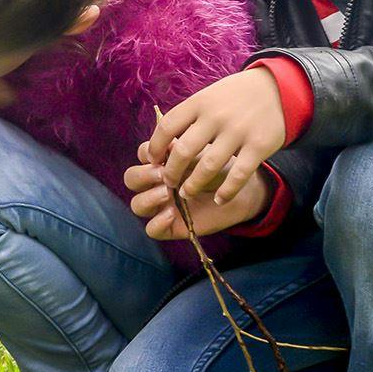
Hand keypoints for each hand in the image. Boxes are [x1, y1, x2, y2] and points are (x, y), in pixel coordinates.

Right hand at [126, 160, 272, 241]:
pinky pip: (151, 229)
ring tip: (167, 194)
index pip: (142, 155)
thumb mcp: (203, 154)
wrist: (241, 192)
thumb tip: (168, 142)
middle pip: (131, 179)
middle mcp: (156, 184)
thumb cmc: (220, 168)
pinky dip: (157, 222)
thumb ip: (183, 150)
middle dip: (143, 175)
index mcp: (161, 162)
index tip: (167, 152)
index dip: (149, 152)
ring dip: (148, 198)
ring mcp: (161, 206)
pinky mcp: (170, 226)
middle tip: (163, 174)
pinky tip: (172, 213)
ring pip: (136, 205)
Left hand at [143, 70, 287, 202]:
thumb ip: (188, 117)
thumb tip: (161, 144)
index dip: (155, 147)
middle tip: (168, 182)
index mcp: (199, 102)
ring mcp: (238, 131)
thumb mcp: (208, 97)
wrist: (277, 88)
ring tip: (186, 194)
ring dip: (193, 185)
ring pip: (208, 166)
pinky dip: (226, 191)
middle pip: (183, 150)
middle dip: (171, 171)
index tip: (152, 161)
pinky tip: (219, 199)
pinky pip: (238, 175)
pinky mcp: (259, 146)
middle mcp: (216, 116)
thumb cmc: (234, 96)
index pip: (167, 127)